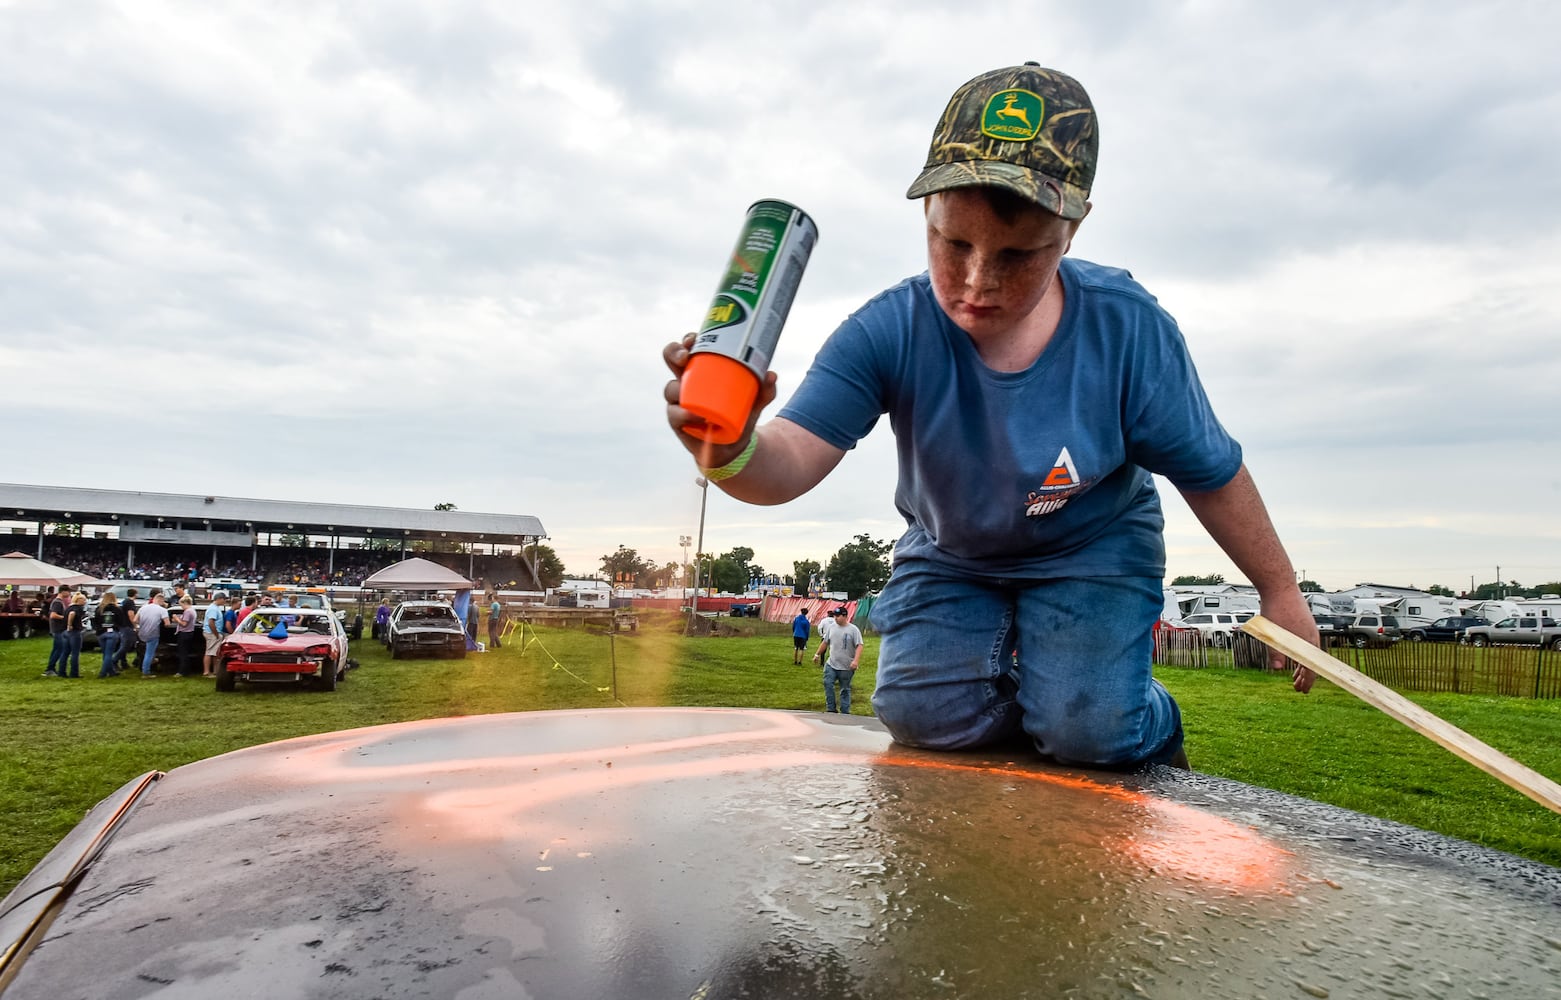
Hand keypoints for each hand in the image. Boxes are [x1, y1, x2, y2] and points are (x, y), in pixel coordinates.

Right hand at [662, 333, 778, 469]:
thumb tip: (771, 375)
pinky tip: (695, 416)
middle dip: (674, 353)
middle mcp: (685, 382)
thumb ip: (765, 389)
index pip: (688, 348)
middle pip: (671, 359)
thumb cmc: (740, 414)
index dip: (687, 340)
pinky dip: (684, 415)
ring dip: (678, 388)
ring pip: (670, 388)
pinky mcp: (677, 421)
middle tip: (685, 357)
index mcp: (700, 369)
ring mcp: (678, 401)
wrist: (733, 446)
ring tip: (693, 392)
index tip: (694, 339)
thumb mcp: (755, 401)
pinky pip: (674, 415)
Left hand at [1259, 589, 1320, 692]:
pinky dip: (1301, 654)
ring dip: (1302, 666)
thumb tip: (1277, 669)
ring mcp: (1309, 629)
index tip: (1302, 691)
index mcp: (1307, 641)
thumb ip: (1275, 652)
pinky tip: (1293, 655)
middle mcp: (1312, 636)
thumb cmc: (1276, 608)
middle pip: (1311, 662)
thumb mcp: (1272, 633)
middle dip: (1305, 677)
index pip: (1311, 668)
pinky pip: (1306, 644)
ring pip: (1309, 653)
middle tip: (1298, 688)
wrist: (1280, 586)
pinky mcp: (1304, 623)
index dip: (1306, 681)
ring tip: (1294, 675)